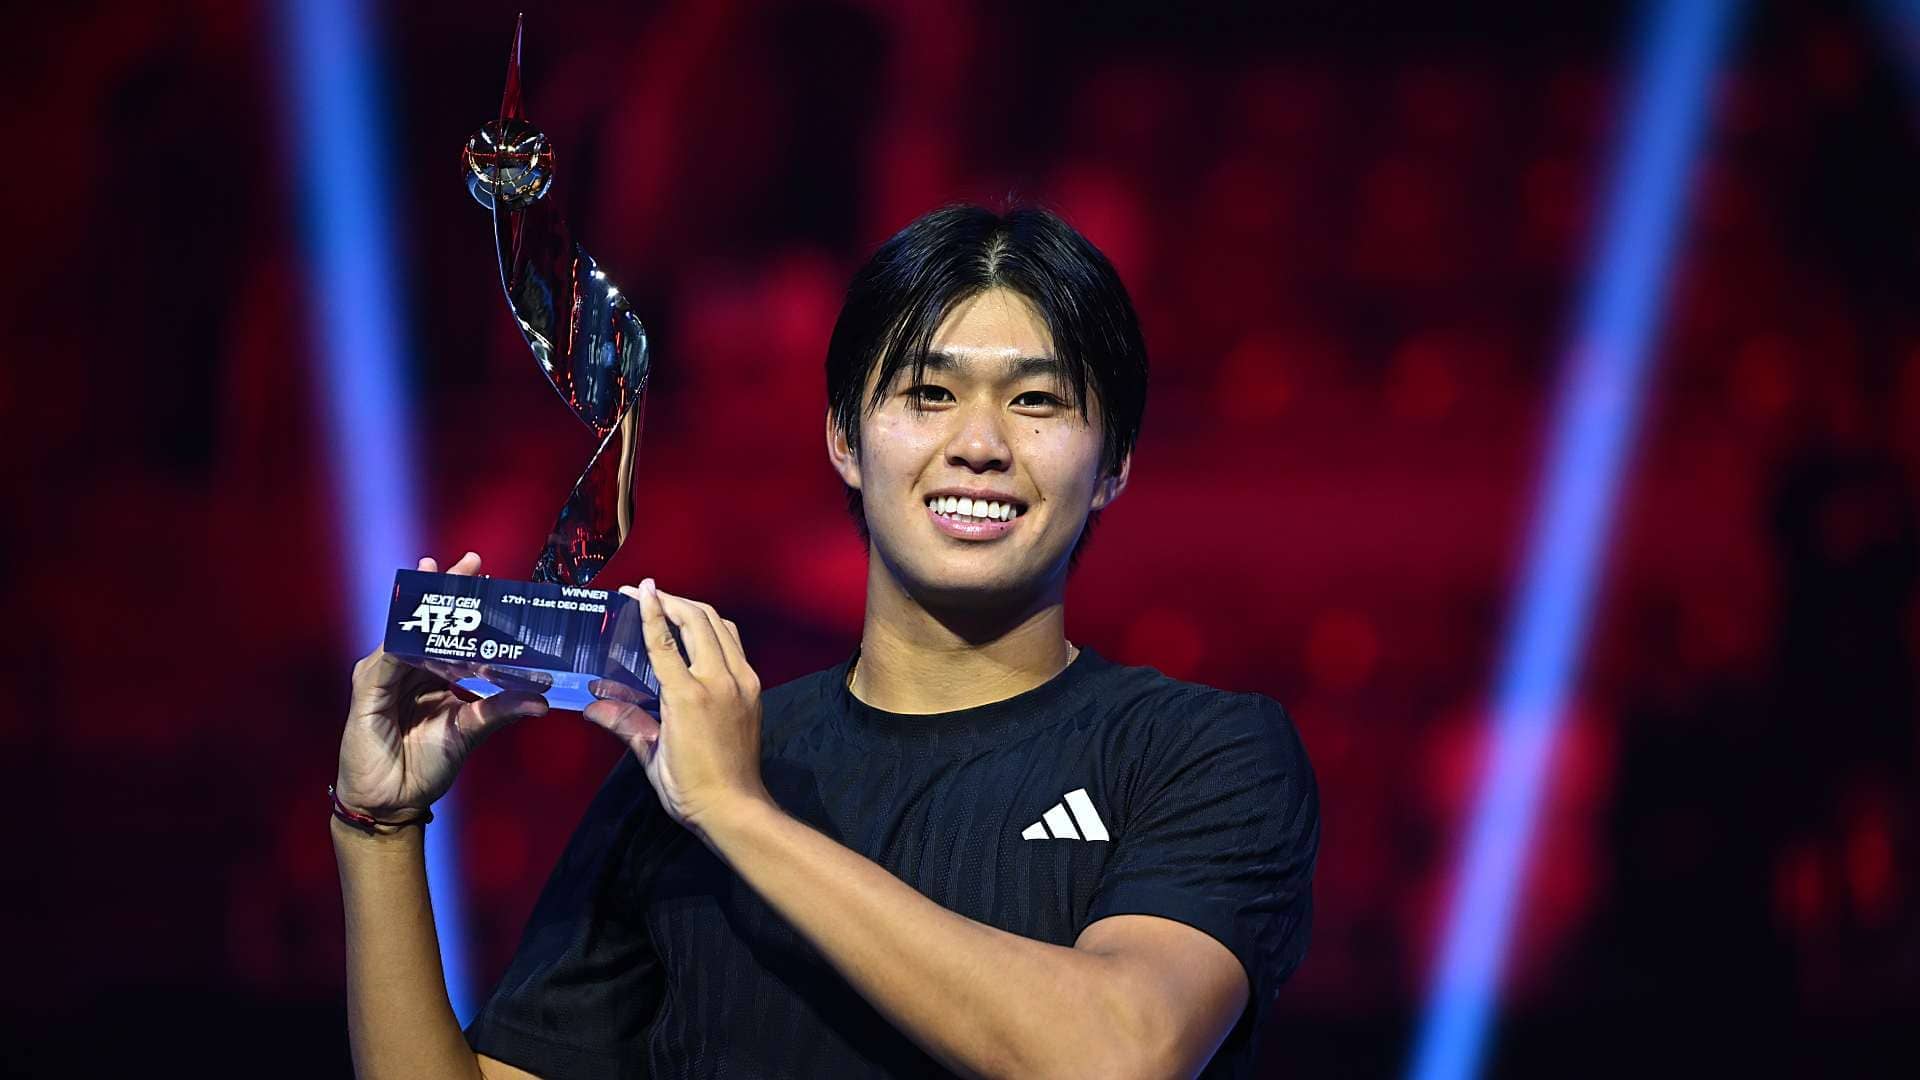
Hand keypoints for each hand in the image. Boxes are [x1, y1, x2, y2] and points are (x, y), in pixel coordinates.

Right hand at [334, 551, 550, 818]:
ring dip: (426, 606)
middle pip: (426, 619)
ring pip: (406, 630)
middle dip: (447, 589)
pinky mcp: (367, 688)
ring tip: (446, 580)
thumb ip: (500, 709)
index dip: (463, 601)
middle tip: (471, 561)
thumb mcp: (470, 730)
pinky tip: (422, 628)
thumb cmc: (426, 765)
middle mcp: (406, 667)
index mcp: (431, 672)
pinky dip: (406, 642)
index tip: (485, 573)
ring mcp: (383, 673)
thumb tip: (543, 700)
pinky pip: (389, 657)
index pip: (448, 629)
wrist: (394, 801)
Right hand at [583, 579, 768, 835]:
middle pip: (698, 621)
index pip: (664, 642)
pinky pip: (734, 645)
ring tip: (672, 607)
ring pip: (721, 626)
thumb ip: (624, 721)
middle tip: (649, 594)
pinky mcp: (753, 689)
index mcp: (689, 698)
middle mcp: (720, 682)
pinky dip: (715, 630)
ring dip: (695, 610)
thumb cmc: (687, 786)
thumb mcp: (651, 754)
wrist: (735, 806)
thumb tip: (590, 705)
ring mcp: (742, 682)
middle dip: (673, 601)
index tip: (640, 588)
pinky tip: (698, 633)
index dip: (650, 611)